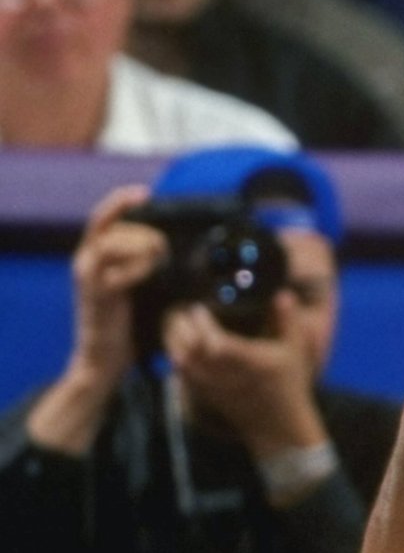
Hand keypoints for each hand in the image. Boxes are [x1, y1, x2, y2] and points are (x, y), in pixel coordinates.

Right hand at [65, 186, 166, 396]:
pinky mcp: (96, 294)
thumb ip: (144, 262)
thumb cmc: (126, 323)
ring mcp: (88, 278)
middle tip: (163, 250)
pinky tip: (149, 275)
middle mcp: (85, 262)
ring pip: (111, 242)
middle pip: (112, 227)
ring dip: (140, 246)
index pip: (103, 216)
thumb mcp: (136, 284)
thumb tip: (169, 244)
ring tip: (157, 261)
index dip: (122, 200)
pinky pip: (116, 270)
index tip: (145, 194)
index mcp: (94, 256)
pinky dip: (137, 268)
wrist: (105, 359)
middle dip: (143, 232)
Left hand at [162, 299, 325, 461]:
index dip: (203, 326)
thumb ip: (288, 320)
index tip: (197, 308)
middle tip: (180, 311)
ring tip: (175, 324)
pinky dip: (176, 358)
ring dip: (174, 343)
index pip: (219, 344)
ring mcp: (214, 388)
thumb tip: (282, 293)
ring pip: (183, 364)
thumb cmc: (288, 383)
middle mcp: (228, 376)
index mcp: (251, 362)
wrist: (277, 425)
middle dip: (181, 329)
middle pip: (193, 352)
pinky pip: (182, 376)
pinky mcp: (206, 396)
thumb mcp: (295, 349)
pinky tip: (177, 345)